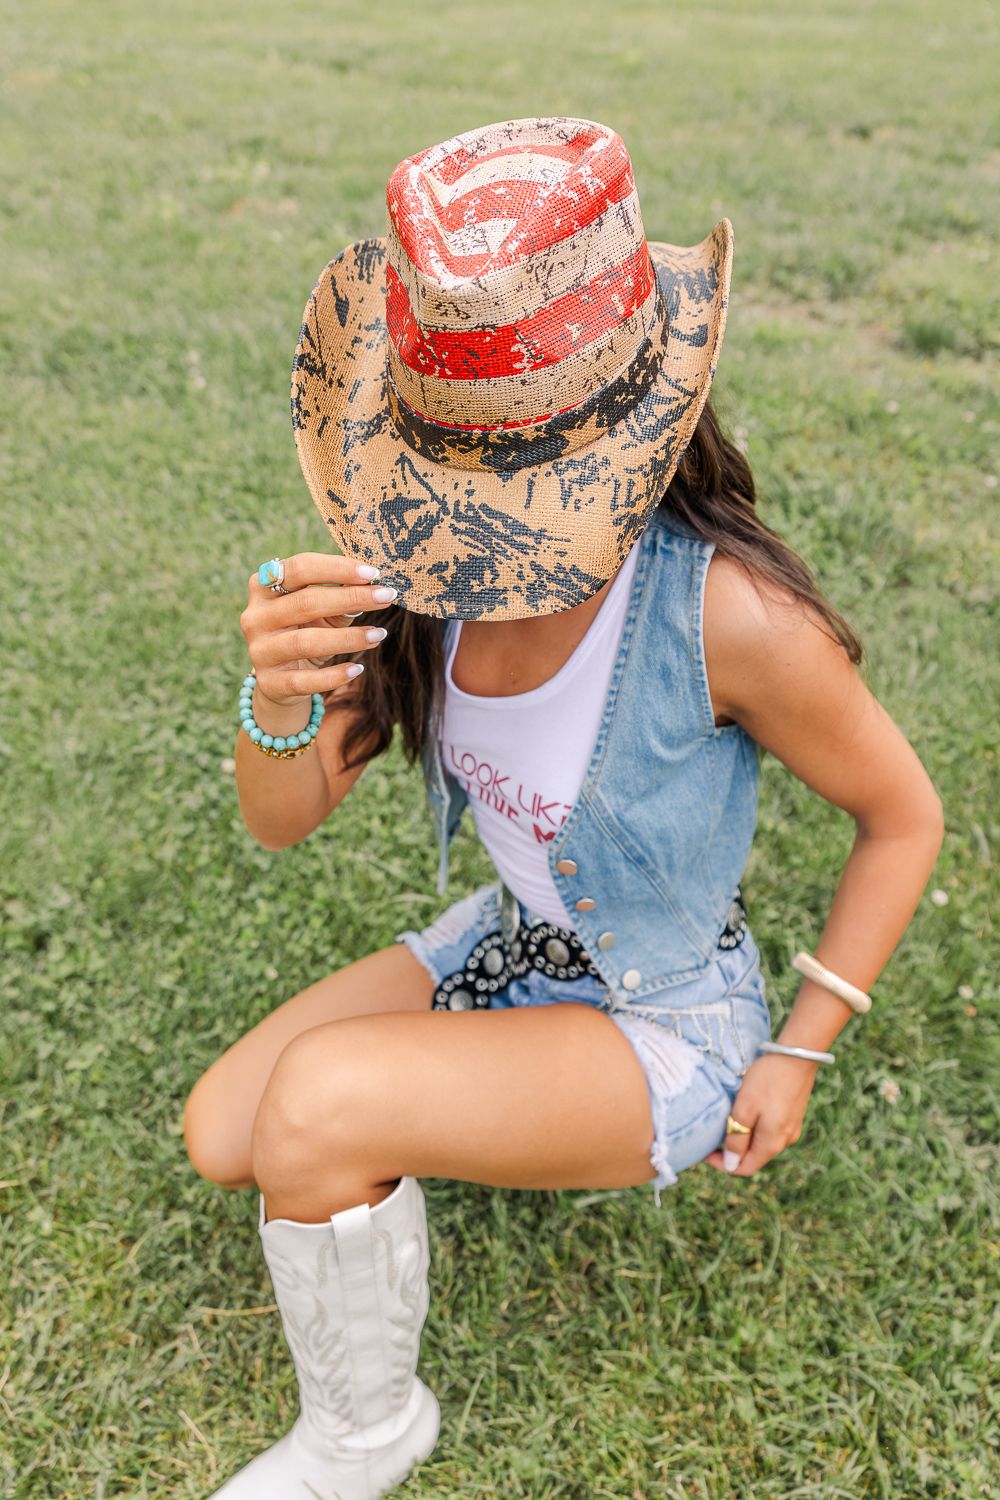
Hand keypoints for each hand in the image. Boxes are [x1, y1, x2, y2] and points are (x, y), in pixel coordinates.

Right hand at [240, 552, 397, 708]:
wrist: (281, 679)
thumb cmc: (304, 631)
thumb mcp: (321, 611)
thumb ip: (341, 598)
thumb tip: (374, 588)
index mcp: (263, 586)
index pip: (300, 568)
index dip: (337, 569)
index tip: (373, 573)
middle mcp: (256, 616)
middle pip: (305, 602)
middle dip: (350, 598)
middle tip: (386, 596)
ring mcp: (260, 650)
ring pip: (305, 642)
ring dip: (348, 638)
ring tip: (379, 634)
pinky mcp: (270, 682)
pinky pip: (304, 681)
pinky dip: (334, 676)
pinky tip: (358, 669)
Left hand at [703, 1052, 817, 1178]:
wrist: (797, 1055)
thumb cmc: (767, 1080)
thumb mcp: (745, 1108)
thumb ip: (737, 1138)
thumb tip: (731, 1164)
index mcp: (772, 1143)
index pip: (745, 1168)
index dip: (723, 1164)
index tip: (706, 1151)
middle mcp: (785, 1140)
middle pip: (753, 1156)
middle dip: (732, 1150)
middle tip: (713, 1135)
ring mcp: (792, 1127)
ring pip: (761, 1142)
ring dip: (743, 1137)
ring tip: (727, 1120)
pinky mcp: (793, 1114)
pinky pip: (770, 1129)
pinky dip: (755, 1127)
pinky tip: (746, 1110)